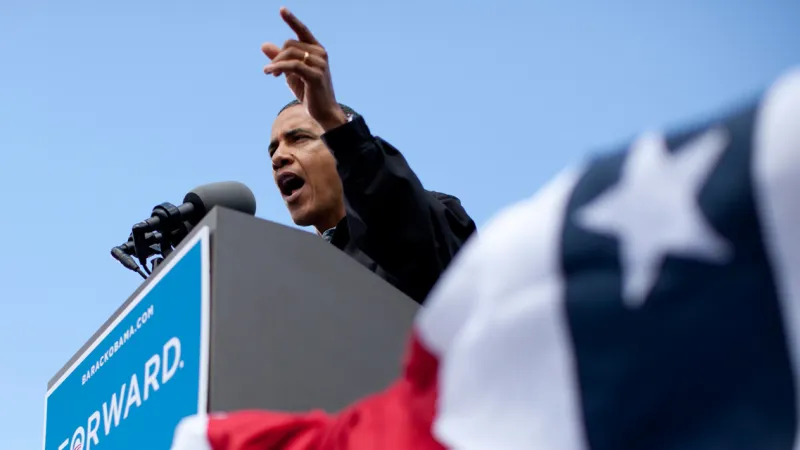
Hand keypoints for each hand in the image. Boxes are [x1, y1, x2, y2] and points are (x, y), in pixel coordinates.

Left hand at [262, 7, 347, 130]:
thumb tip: (264, 44)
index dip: (292, 20)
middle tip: (270, 71)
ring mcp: (320, 64)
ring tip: (269, 73)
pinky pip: (292, 65)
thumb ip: (280, 58)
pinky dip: (278, 67)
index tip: (281, 9)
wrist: (322, 111)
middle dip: (277, 56)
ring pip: (290, 53)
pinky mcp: (316, 75)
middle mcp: (320, 54)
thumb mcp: (291, 73)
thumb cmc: (308, 91)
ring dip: (276, 63)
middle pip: (290, 44)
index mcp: (317, 50)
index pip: (302, 31)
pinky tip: (269, 72)